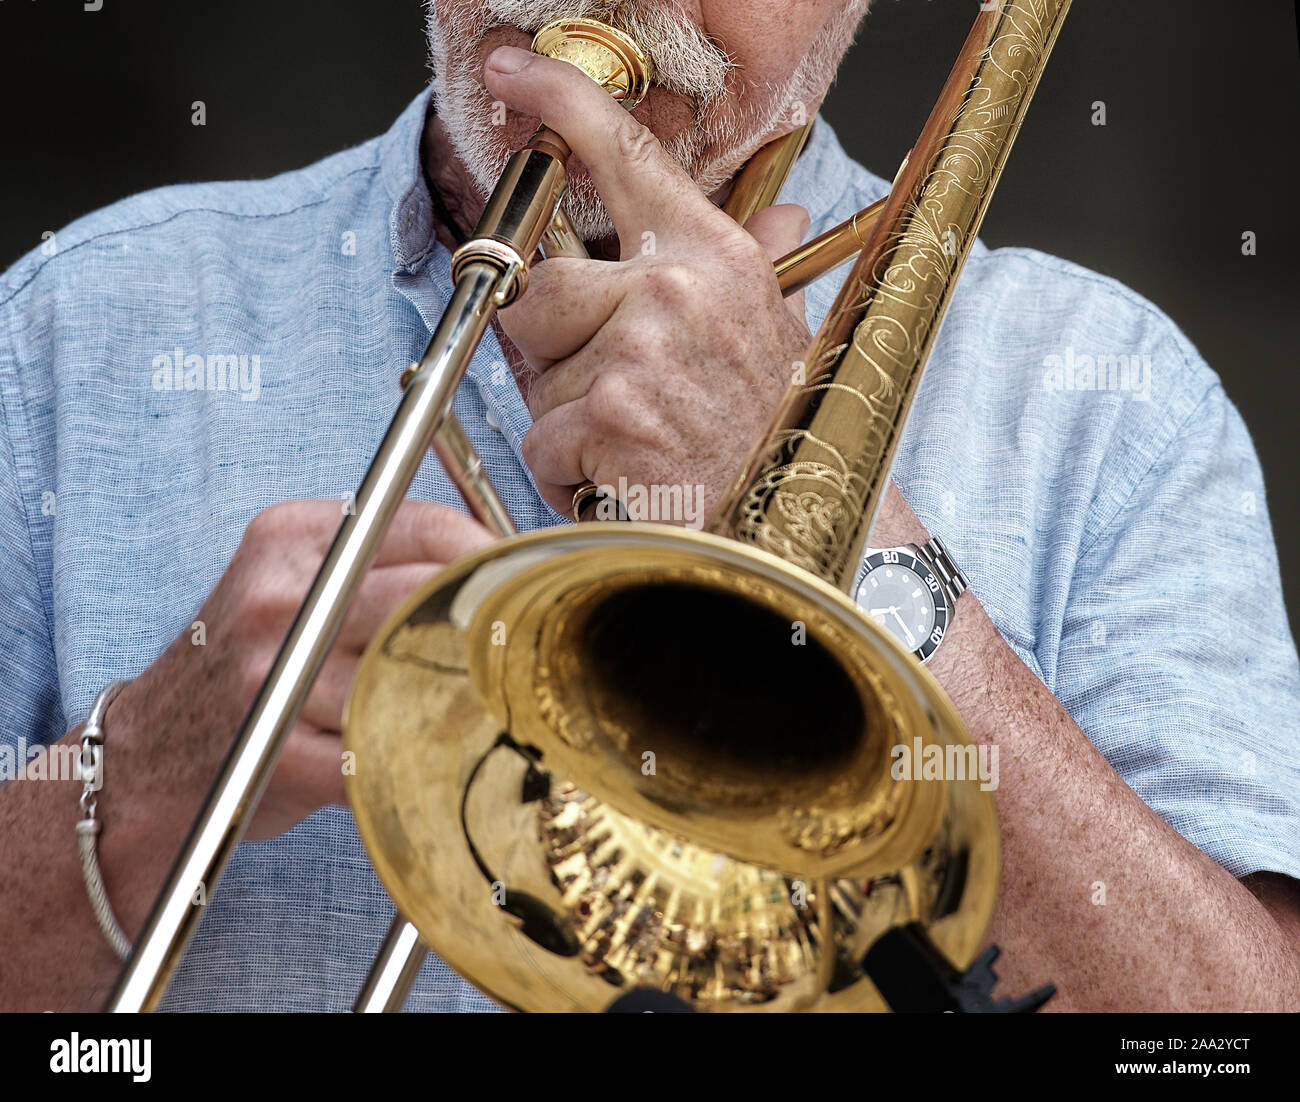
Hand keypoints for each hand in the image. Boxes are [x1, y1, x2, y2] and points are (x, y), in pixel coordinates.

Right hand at [107, 500, 493, 840]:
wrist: (149, 756)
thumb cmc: (247, 665)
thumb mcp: (291, 583)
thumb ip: (375, 563)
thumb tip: (493, 563)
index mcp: (288, 539)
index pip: (419, 525)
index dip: (487, 553)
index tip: (521, 578)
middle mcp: (278, 597)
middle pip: (426, 594)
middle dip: (488, 617)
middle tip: (523, 639)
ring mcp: (276, 675)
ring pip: (413, 671)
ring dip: (466, 691)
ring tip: (495, 697)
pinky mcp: (280, 749)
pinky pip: (384, 743)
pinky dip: (426, 750)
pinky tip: (444, 748)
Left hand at [483, 45, 813, 523]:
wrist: (797, 530)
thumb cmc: (779, 435)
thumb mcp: (772, 334)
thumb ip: (751, 268)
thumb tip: (780, 216)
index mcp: (713, 257)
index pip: (629, 155)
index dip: (563, 99)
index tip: (514, 66)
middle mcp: (675, 288)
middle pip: (539, 290)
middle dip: (552, 350)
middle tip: (613, 391)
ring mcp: (640, 349)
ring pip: (535, 376)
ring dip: (567, 422)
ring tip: (637, 443)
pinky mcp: (610, 412)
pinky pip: (541, 439)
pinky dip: (567, 473)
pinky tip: (625, 479)